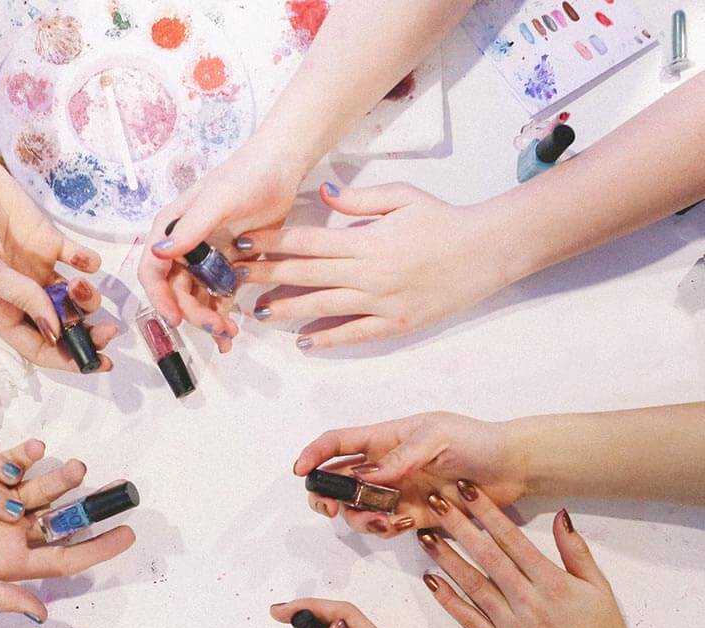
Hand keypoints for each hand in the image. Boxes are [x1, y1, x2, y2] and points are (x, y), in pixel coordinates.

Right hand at [0, 127, 118, 370]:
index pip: (40, 348)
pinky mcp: (50, 240)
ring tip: (79, 283)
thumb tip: (56, 328)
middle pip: (65, 327)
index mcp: (1, 311)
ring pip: (77, 297)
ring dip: (87, 297)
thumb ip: (21, 297)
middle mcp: (23, 295)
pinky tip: (84, 261)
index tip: (100, 363)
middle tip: (108, 330)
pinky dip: (89, 263)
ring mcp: (38, 268)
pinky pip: (79, 260)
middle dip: (89, 333)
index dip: (69, 360)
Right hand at [138, 137, 307, 349]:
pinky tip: (233, 332)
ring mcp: (206, 257)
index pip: (152, 271)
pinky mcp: (229, 265)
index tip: (176, 319)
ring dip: (208, 320)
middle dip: (193, 314)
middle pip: (177, 292)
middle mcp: (184, 246)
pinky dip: (223, 314)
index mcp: (171, 229)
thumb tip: (159, 253)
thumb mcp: (216, 201)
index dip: (160, 298)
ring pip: (198, 298)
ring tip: (228, 336)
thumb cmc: (246, 175)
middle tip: (217, 330)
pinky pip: (220, 295)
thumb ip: (190, 229)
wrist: (282, 167)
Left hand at [238, 183, 521, 351]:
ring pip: (324, 308)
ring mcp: (381, 303)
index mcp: (366, 241)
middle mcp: (368, 274)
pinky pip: (354, 335)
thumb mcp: (403, 197)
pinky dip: (327, 339)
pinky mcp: (395, 324)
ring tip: (260, 313)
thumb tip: (323, 190)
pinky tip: (303, 342)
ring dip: (289, 311)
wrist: (487, 250)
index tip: (244, 242)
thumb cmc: (444, 220)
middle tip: (235, 279)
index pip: (309, 241)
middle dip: (267, 276)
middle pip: (307, 275)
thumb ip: (360, 200)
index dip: (273, 242)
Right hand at [293, 414, 526, 537]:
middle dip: (325, 496)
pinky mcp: (412, 516)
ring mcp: (395, 493)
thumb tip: (365, 477)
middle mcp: (383, 467)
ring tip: (381, 521)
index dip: (314, 454)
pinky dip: (384, 530)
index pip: (337, 443)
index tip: (301, 471)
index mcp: (384, 439)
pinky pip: (383, 527)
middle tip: (332, 508)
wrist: (513, 467)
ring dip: (358, 518)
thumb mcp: (436, 436)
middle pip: (335, 481)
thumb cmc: (476, 440)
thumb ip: (400, 457)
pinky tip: (403, 525)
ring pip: (356, 509)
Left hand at [418, 483, 637, 627]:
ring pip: (473, 586)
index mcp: (553, 583)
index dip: (488, 512)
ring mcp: (512, 627)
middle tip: (435, 502)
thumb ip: (575, 550)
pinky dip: (449, 600)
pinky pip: (469, 621)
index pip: (513, 539)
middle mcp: (529, 602)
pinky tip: (431, 581)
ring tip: (424, 536)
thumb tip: (560, 515)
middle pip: (487, 557)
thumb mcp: (598, 587)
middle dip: (459, 526)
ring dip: (446, 559)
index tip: (467, 490)